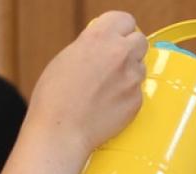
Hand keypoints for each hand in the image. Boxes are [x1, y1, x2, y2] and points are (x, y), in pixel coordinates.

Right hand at [28, 11, 149, 153]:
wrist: (61, 131)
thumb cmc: (54, 98)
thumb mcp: (66, 57)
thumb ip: (90, 46)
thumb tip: (102, 44)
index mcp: (99, 38)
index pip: (125, 20)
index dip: (119, 29)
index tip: (116, 36)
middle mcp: (120, 54)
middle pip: (140, 40)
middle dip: (129, 49)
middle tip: (115, 61)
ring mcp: (132, 77)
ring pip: (140, 66)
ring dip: (129, 72)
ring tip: (107, 87)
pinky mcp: (138, 100)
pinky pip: (137, 91)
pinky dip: (126, 95)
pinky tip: (108, 103)